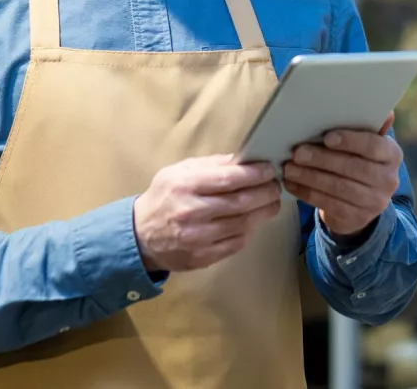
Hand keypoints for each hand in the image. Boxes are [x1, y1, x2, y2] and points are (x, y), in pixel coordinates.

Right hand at [133, 156, 280, 272]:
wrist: (140, 236)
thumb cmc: (164, 197)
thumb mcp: (179, 171)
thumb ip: (211, 164)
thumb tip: (243, 159)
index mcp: (186, 185)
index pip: (229, 178)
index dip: (255, 174)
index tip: (269, 170)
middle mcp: (192, 211)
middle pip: (241, 202)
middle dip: (265, 193)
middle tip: (276, 186)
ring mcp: (198, 237)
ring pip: (242, 224)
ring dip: (263, 212)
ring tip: (272, 203)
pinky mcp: (202, 257)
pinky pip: (235, 243)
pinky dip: (249, 231)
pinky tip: (254, 221)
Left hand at [283, 115, 402, 237]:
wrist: (362, 203)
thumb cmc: (359, 161)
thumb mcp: (367, 145)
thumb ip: (369, 128)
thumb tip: (385, 112)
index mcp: (392, 155)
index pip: (373, 146)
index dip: (350, 141)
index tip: (327, 137)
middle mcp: (388, 179)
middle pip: (353, 167)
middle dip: (322, 159)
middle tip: (298, 153)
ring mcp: (374, 202)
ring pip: (338, 187)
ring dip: (310, 177)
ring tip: (289, 169)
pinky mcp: (357, 218)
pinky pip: (328, 204)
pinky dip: (307, 193)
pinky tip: (292, 184)